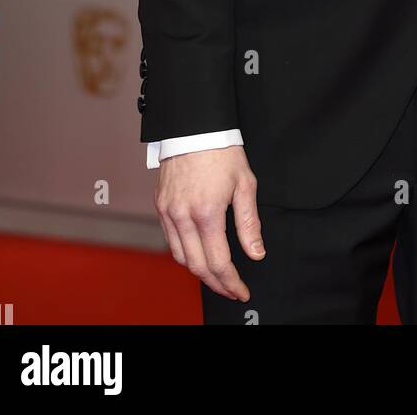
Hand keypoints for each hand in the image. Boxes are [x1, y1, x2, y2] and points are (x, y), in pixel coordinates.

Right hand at [155, 144, 262, 300]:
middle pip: (197, 266)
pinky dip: (184, 253)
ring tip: (217, 275)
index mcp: (207, 212)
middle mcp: (183, 215)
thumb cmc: (222, 151)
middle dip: (216, 283)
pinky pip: (170, 240)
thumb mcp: (245, 184)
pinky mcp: (160, 205)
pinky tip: (199, 252)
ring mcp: (168, 211)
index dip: (231, 282)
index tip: (242, 291)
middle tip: (231, 289)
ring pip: (180, 257)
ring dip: (199, 271)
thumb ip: (249, 223)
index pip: (218, 262)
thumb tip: (256, 253)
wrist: (195, 126)